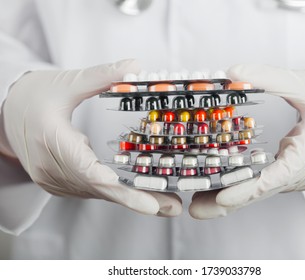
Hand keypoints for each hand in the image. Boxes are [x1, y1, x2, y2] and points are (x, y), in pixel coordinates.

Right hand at [1, 60, 181, 216]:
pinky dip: (116, 193)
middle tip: (171, 206)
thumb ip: (101, 75)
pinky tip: (140, 194)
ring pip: (97, 193)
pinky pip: (91, 190)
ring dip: (131, 199)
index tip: (147, 201)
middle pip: (99, 188)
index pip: (87, 171)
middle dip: (137, 199)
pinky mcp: (59, 181)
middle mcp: (50, 168)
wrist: (5, 112)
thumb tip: (135, 66)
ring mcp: (53, 178)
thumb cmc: (33, 96)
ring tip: (166, 203)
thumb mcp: (66, 81)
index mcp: (50, 140)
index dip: (118, 189)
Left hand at [190, 64, 304, 218]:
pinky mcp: (304, 174)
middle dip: (231, 200)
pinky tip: (227, 187)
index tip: (222, 198)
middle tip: (196, 208)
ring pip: (269, 189)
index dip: (250, 188)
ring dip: (237, 195)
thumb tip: (233, 73)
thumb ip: (269, 77)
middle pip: (268, 189)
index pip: (280, 174)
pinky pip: (274, 183)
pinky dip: (250, 186)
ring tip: (202, 200)